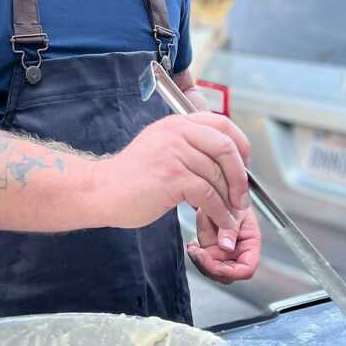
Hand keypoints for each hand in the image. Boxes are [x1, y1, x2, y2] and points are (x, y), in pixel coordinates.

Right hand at [98, 113, 249, 241]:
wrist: (101, 190)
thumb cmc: (131, 176)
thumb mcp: (161, 147)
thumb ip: (189, 147)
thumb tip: (225, 164)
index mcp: (176, 123)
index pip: (222, 123)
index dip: (240, 145)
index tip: (244, 165)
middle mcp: (177, 132)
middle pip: (226, 148)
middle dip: (240, 176)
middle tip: (241, 197)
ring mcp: (174, 153)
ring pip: (218, 176)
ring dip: (230, 202)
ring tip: (230, 217)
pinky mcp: (172, 177)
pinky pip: (208, 195)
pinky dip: (219, 213)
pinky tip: (219, 222)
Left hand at [187, 206, 261, 283]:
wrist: (218, 192)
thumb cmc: (232, 199)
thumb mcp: (233, 210)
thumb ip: (230, 229)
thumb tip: (227, 247)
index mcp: (250, 244)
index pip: (246, 268)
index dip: (231, 272)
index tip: (215, 266)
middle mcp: (238, 253)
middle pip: (226, 274)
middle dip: (210, 266)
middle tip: (197, 252)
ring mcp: (224, 253)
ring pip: (212, 269)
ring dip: (201, 258)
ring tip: (194, 243)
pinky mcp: (211, 251)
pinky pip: (203, 261)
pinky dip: (196, 255)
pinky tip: (193, 245)